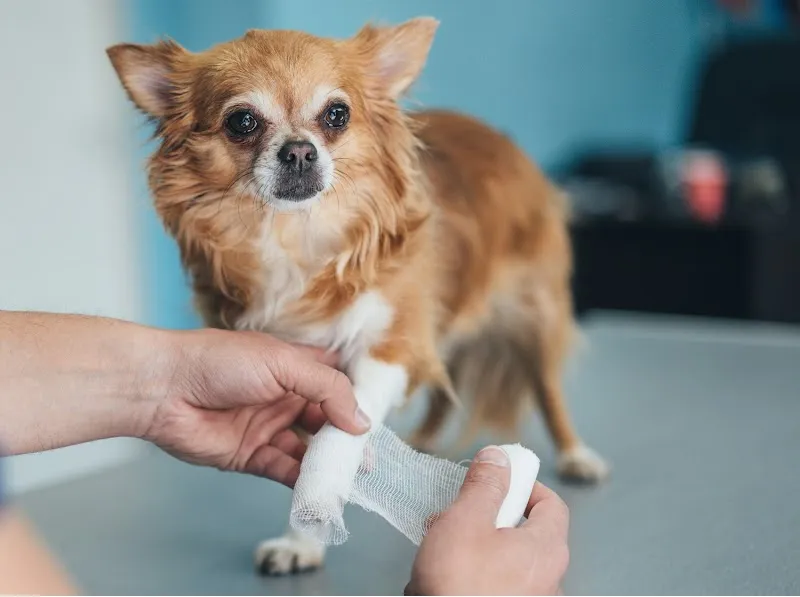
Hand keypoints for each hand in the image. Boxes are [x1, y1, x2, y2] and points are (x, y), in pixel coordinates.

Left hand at [143, 329, 370, 485]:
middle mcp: (285, 396)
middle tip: (366, 459)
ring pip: (307, 449)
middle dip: (346, 439)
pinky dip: (301, 481)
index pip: (335, 383)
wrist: (162, 389)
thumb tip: (361, 421)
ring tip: (347, 479)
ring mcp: (268, 427)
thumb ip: (327, 389)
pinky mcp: (250, 455)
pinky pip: (284, 469)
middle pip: (326, 420)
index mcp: (294, 366)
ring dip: (326, 464)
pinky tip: (318, 488)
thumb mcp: (283, 364)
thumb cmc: (220, 362)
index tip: (378, 418)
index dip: (356, 399)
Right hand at [406, 446, 569, 595]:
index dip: (525, 485)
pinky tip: (438, 580)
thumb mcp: (466, 520)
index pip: (552, 503)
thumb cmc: (459, 588)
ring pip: (501, 560)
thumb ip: (484, 485)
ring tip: (440, 552)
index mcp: (546, 549)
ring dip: (470, 548)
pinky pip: (490, 586)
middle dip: (484, 518)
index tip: (498, 479)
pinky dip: (467, 576)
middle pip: (523, 531)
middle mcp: (547, 580)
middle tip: (457, 517)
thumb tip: (498, 458)